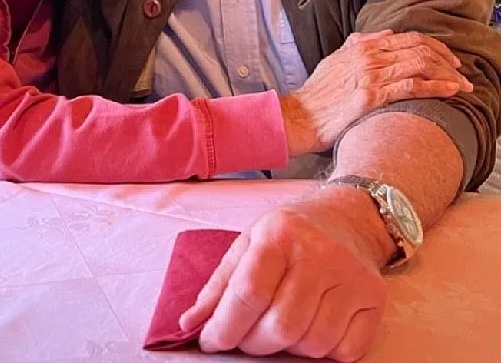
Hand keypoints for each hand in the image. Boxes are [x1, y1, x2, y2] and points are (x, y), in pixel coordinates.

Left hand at [179, 191, 387, 360]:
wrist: (348, 217)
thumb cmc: (290, 233)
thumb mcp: (249, 242)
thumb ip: (219, 285)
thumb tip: (189, 324)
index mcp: (280, 234)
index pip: (249, 292)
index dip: (225, 327)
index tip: (212, 342)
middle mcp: (319, 253)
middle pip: (282, 325)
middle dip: (255, 344)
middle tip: (246, 340)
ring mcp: (351, 276)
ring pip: (314, 343)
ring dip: (289, 350)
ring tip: (280, 328)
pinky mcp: (375, 298)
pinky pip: (346, 351)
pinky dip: (324, 353)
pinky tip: (313, 329)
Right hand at [281, 30, 472, 155]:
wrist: (300, 117)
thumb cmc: (317, 94)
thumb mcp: (335, 60)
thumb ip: (359, 44)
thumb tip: (385, 33)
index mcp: (361, 47)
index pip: (407, 38)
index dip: (434, 45)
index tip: (448, 58)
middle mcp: (367, 57)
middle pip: (419, 49)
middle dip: (446, 59)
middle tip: (461, 71)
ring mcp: (370, 76)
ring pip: (419, 65)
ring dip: (447, 74)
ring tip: (463, 84)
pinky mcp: (371, 97)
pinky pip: (412, 86)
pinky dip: (436, 87)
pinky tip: (450, 91)